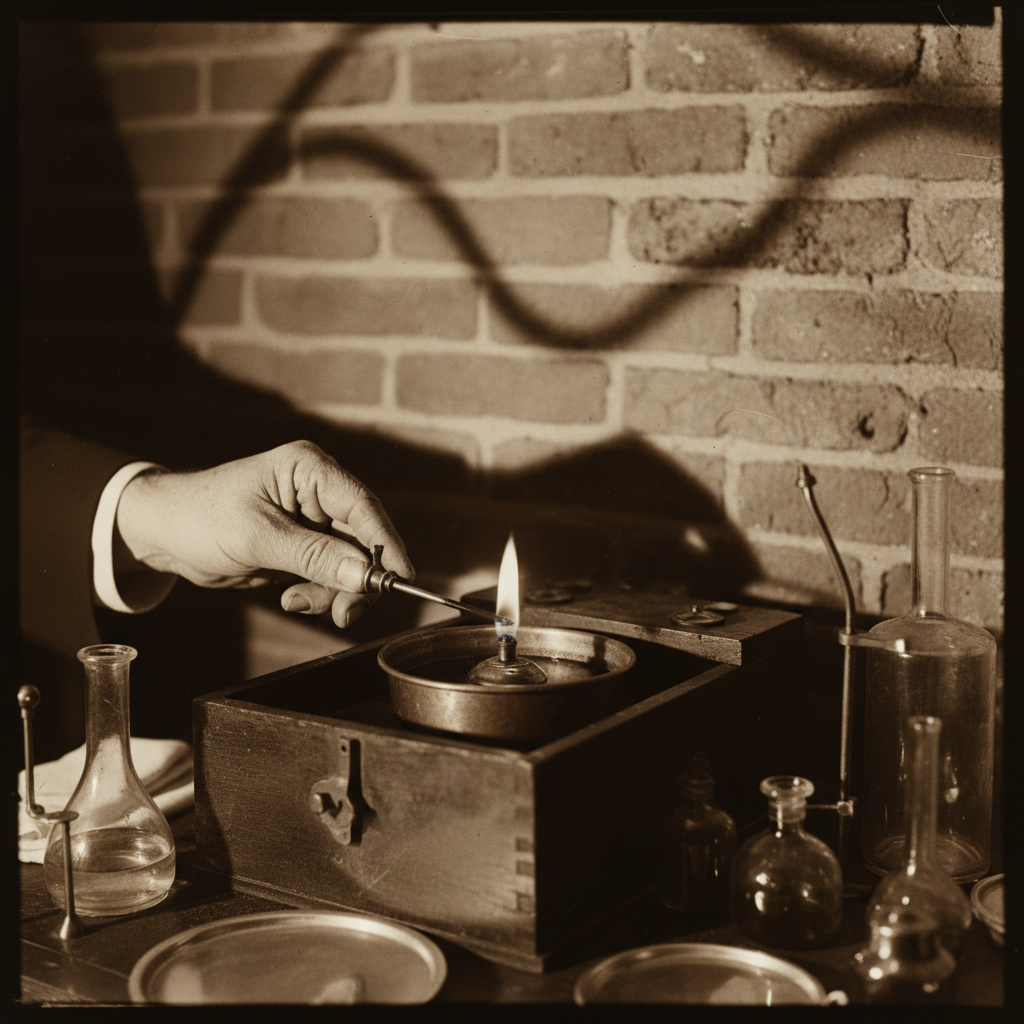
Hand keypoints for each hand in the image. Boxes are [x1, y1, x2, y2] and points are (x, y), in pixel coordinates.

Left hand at [114, 440, 413, 627]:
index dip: (386, 545)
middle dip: (356, 579)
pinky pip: (330, 575)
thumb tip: (365, 575)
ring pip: (349, 564)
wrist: (161, 534)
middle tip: (346, 613)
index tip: (401, 579)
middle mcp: (318, 491)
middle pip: (363, 540)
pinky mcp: (303, 546)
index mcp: (310, 469)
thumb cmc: (200, 518)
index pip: (363, 507)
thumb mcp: (258, 538)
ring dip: (332, 591)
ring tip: (297, 602)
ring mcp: (312, 520)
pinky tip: (290, 597)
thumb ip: (314, 557)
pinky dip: (318, 593)